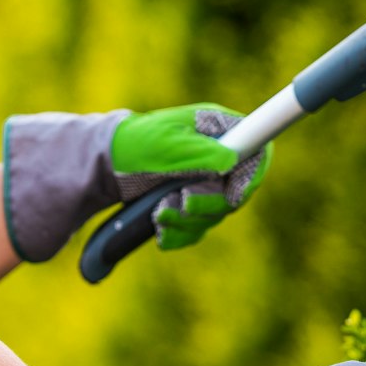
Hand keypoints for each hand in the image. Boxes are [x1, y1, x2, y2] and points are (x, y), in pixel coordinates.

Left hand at [110, 103, 272, 249]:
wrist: (107, 165)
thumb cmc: (136, 144)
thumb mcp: (166, 144)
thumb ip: (201, 151)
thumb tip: (232, 162)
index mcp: (219, 132)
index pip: (258, 153)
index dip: (252, 176)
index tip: (233, 194)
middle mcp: (219, 158)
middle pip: (237, 192)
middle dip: (207, 203)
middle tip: (182, 201)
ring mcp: (207, 184)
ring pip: (215, 215)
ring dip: (186, 220)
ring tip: (158, 211)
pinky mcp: (193, 206)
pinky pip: (197, 229)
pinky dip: (178, 233)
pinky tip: (159, 227)